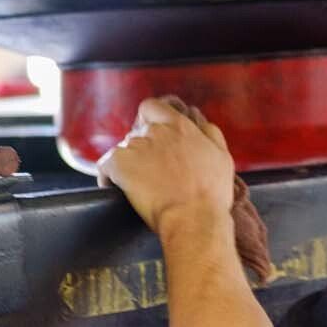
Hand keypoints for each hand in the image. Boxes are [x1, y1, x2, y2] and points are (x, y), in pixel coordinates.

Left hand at [99, 97, 272, 283]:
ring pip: (123, 149)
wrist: (194, 219)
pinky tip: (116, 188)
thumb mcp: (222, 156)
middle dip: (142, 148)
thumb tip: (199, 121)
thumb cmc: (210, 193)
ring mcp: (135, 146)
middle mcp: (155, 131)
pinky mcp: (119, 164)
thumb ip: (209, 133)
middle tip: (152, 170)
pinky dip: (108, 176)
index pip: (152, 107)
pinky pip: (105, 165)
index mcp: (179, 126)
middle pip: (137, 131)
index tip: (152, 136)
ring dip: (128, 163)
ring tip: (140, 184)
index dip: (148, 120)